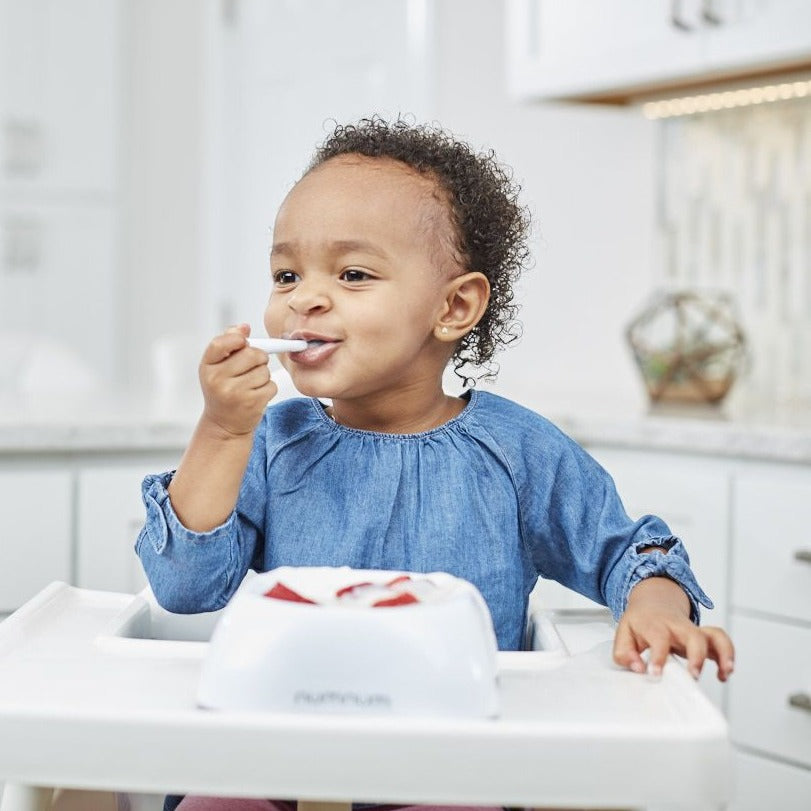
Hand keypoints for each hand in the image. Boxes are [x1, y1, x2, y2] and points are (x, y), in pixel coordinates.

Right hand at [198, 324, 277, 436]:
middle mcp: (217, 380)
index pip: (220, 343)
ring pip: (264, 370)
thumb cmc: (223, 390)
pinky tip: (256, 395)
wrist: (223, 424)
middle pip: (251, 354)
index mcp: (207, 367)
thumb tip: (244, 327)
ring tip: (251, 384)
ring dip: (263, 374)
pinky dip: (268, 388)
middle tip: (253, 365)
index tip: (243, 342)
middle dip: (258, 357)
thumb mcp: (218, 366)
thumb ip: (229, 343)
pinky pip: (271, 385)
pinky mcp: (252, 404)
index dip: (237, 339)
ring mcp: (235, 393)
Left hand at [613, 576, 734, 680]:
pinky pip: (722, 641)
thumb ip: (624, 653)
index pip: (659, 638)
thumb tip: (638, 668)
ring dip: (724, 653)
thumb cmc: (640, 622)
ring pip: (714, 635)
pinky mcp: (704, 636)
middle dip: (697, 656)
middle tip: (693, 676)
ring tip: (724, 672)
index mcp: (655, 625)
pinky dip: (727, 656)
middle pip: (693, 635)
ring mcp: (693, 630)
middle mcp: (677, 626)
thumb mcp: (623, 633)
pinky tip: (723, 673)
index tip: (655, 674)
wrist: (653, 602)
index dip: (658, 657)